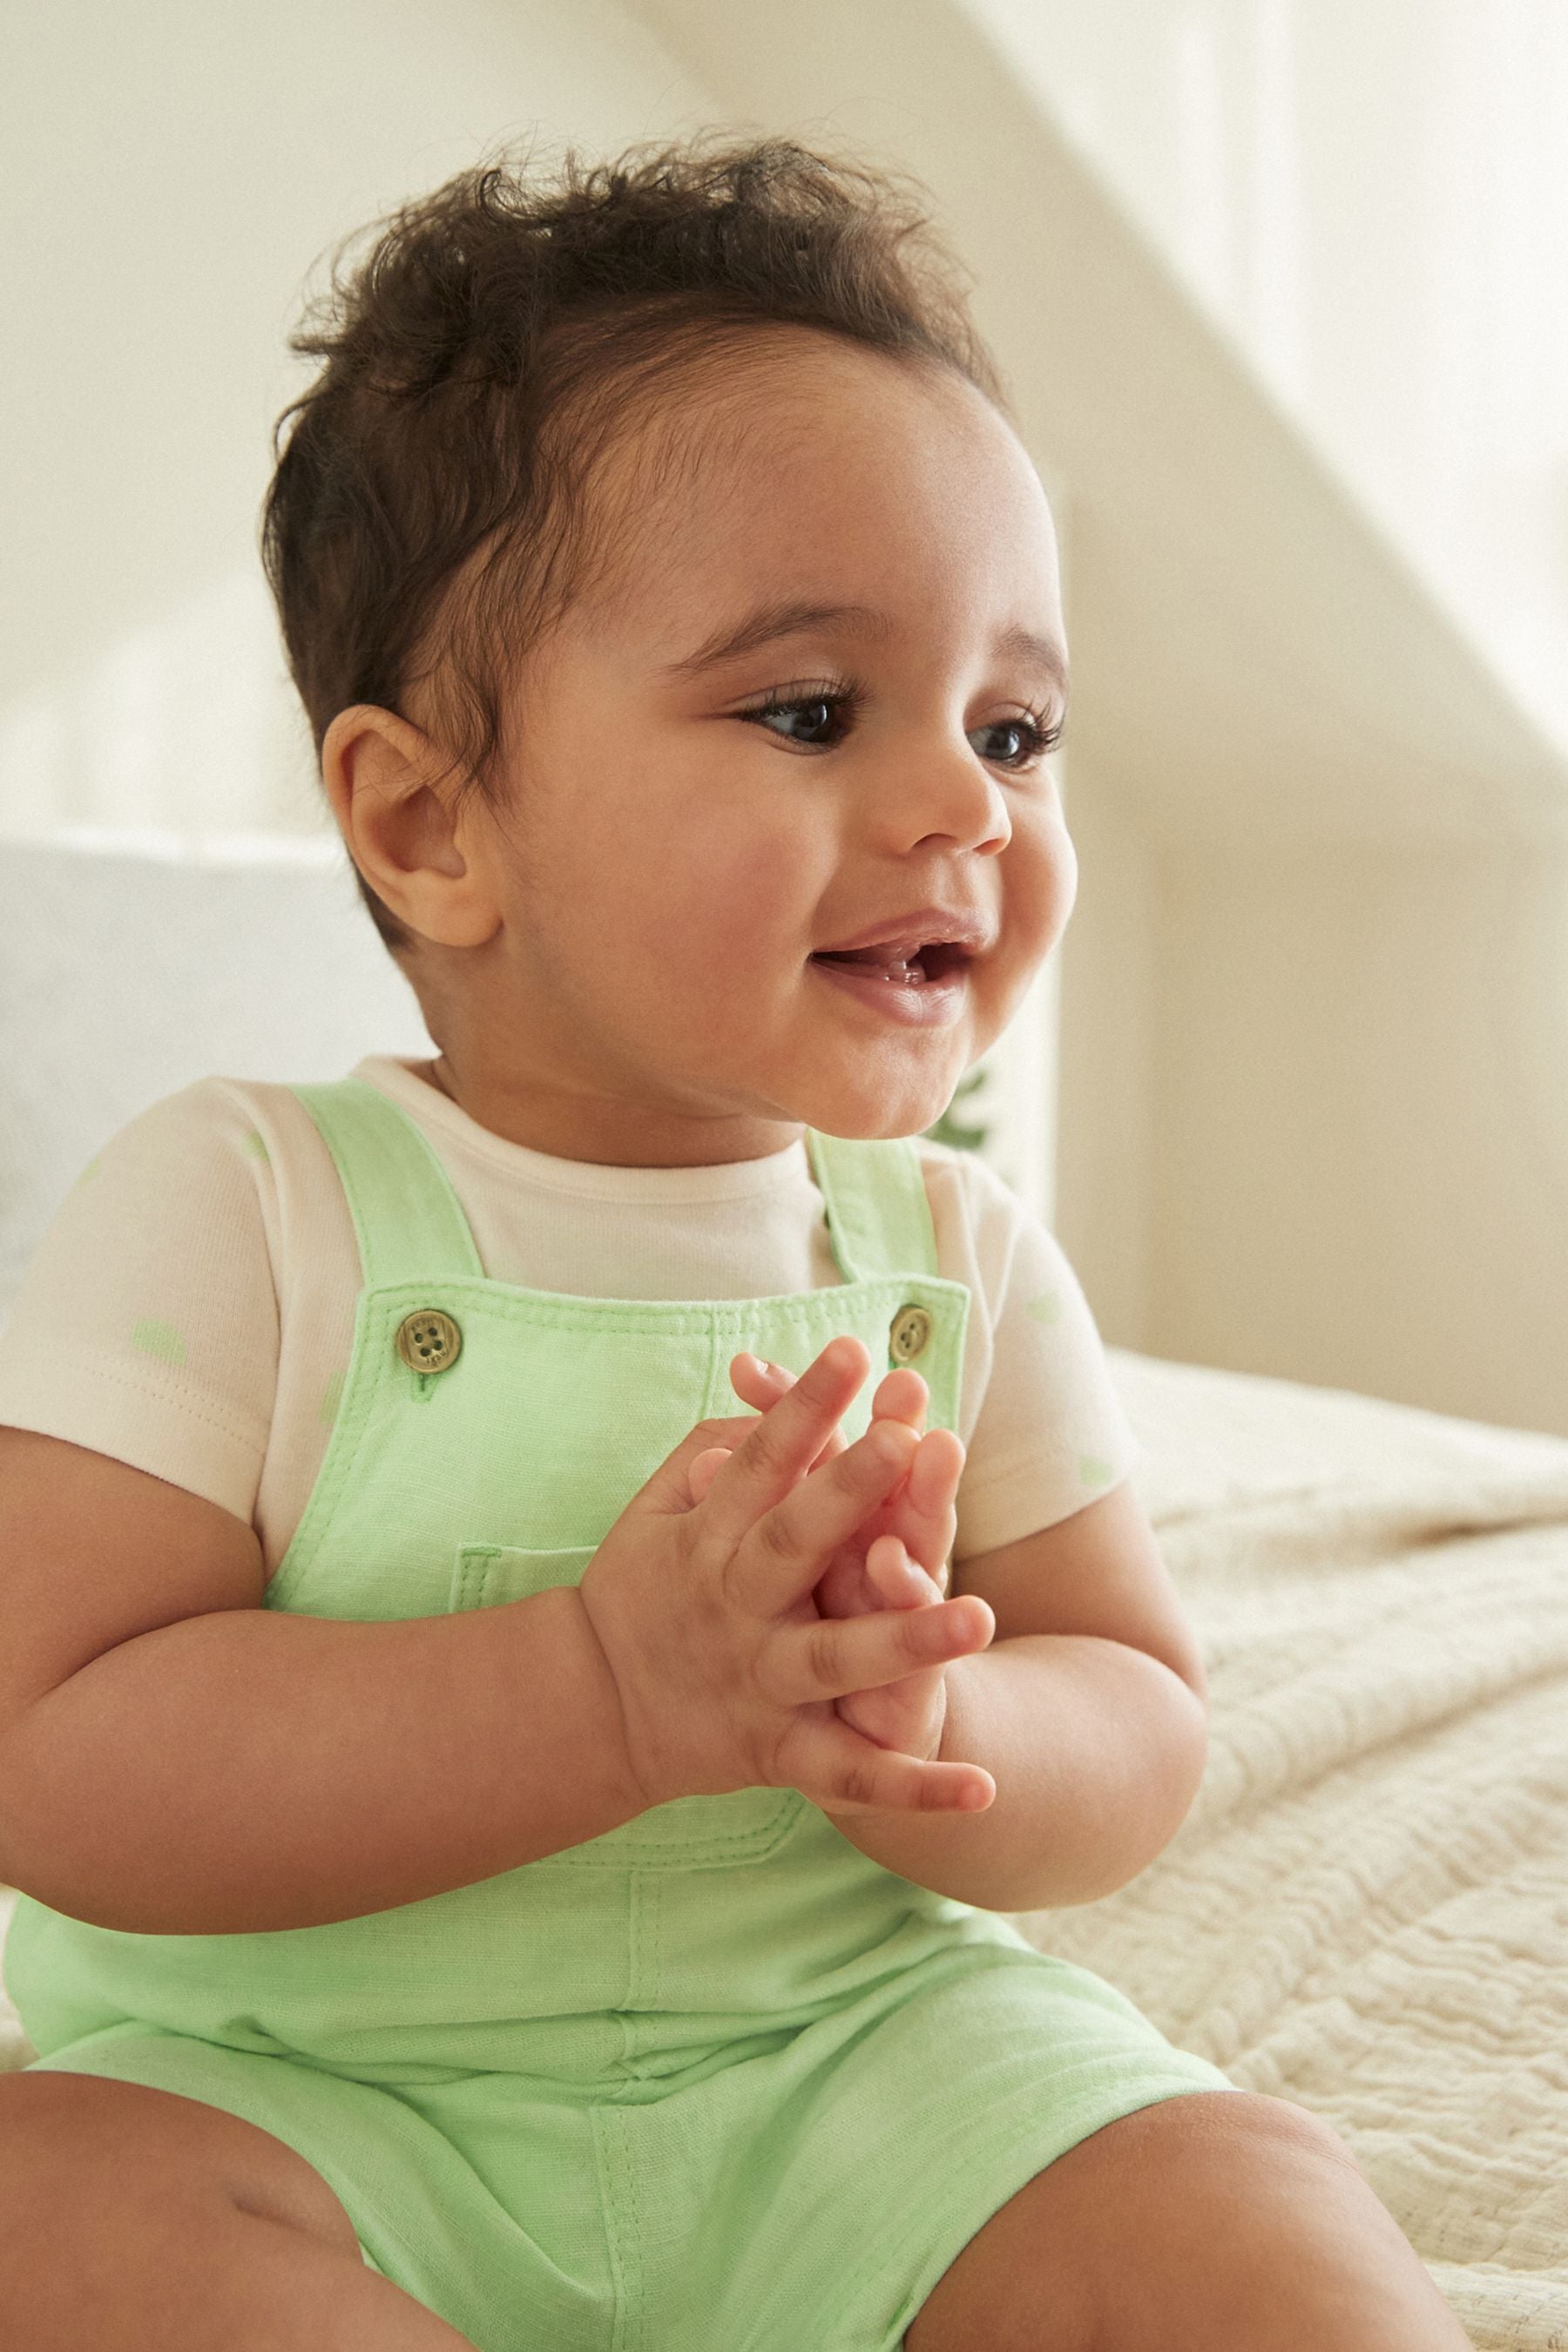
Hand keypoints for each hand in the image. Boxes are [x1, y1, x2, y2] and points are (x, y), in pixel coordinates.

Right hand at [576, 1336, 995, 1818]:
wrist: (591, 1710)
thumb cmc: (645, 1586)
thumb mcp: (657, 1509)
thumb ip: (715, 1452)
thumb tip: (775, 1403)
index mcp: (707, 1539)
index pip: (761, 1461)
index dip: (804, 1404)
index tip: (854, 1348)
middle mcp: (734, 1608)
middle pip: (794, 1544)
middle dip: (850, 1491)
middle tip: (911, 1439)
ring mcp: (758, 1683)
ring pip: (835, 1660)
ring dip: (906, 1641)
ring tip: (980, 1616)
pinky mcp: (779, 1754)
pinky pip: (850, 1776)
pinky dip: (913, 1788)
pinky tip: (985, 1786)